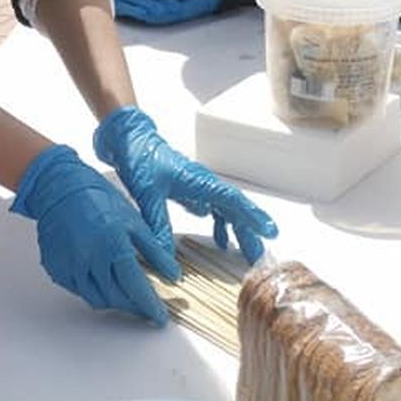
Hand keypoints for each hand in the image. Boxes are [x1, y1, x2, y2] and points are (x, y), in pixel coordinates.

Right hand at [11, 145, 177, 324]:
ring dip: (114, 301)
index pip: (136, 286)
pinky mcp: (56, 268)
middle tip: (145, 307)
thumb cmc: (97, 198)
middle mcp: (90, 259)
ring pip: (96, 299)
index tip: (159, 317)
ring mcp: (70, 266)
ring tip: (125, 295)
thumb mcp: (134, 221)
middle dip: (134, 306)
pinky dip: (93, 290)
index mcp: (113, 245)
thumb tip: (172, 274)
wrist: (59, 187)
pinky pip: (78, 290)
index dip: (150, 306)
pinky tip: (101, 280)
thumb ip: (154, 250)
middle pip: (116, 298)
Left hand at [95, 106, 276, 262]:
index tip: (269, 231)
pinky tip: (221, 240)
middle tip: (259, 256)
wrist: (131, 141)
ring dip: (238, 230)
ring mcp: (199, 186)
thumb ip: (159, 226)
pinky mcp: (191, 189)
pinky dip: (221, 225)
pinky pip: (214, 208)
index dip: (252, 216)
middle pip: (234, 209)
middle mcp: (204, 183)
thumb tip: (167, 259)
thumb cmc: (141, 160)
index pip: (232, 200)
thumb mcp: (147, 195)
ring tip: (247, 252)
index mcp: (198, 181)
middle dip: (250, 231)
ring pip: (226, 210)